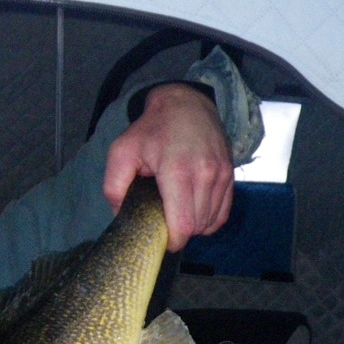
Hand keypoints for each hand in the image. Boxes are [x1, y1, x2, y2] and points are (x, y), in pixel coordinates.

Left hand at [103, 82, 233, 251]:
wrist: (185, 103)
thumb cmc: (151, 130)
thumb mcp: (121, 152)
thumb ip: (113, 187)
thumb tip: (120, 215)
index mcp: (177, 171)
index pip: (184, 224)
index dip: (172, 241)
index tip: (160, 240)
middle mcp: (205, 173)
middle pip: (197, 226)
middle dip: (180, 234)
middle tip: (162, 225)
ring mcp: (221, 173)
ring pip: (211, 221)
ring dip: (194, 227)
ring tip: (176, 215)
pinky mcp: (230, 174)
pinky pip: (223, 212)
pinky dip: (209, 220)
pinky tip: (193, 214)